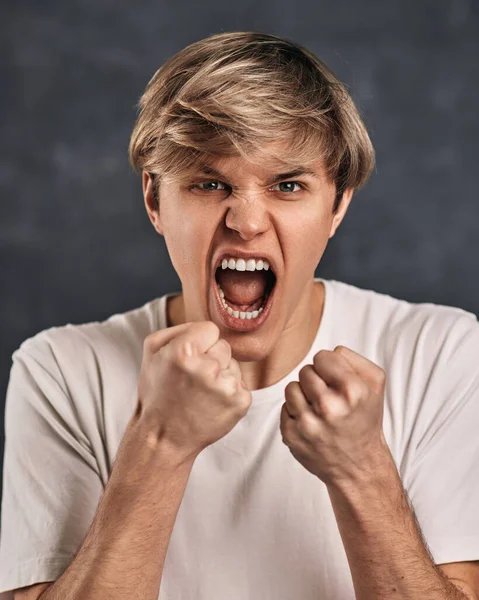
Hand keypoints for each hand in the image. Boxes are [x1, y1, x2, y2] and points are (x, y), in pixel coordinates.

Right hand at [136, 321, 251, 461]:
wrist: (164, 437)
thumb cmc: (158, 392)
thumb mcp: (152, 351)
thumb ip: (180, 329)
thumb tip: (207, 327)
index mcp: (183, 352)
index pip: (210, 328)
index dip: (198, 342)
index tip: (188, 358)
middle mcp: (207, 369)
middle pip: (223, 346)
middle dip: (210, 359)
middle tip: (191, 380)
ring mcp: (226, 387)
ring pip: (233, 365)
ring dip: (220, 376)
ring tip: (200, 393)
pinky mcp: (240, 403)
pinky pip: (241, 384)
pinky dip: (229, 393)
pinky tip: (212, 404)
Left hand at [279, 346, 387, 487]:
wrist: (358, 466)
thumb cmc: (365, 421)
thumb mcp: (375, 385)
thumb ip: (352, 359)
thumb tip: (329, 352)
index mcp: (352, 391)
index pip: (322, 357)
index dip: (330, 366)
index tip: (336, 381)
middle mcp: (329, 407)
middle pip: (306, 371)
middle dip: (317, 380)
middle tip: (329, 397)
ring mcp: (307, 423)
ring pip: (291, 387)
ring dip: (303, 395)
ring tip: (319, 408)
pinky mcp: (291, 436)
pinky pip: (284, 407)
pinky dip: (295, 413)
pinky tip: (312, 422)